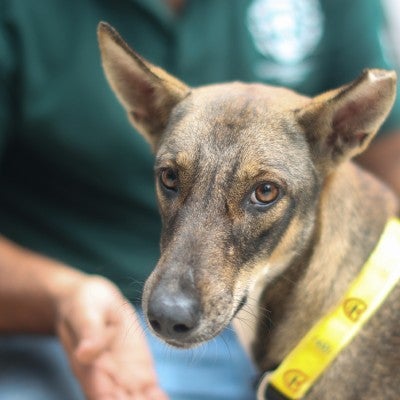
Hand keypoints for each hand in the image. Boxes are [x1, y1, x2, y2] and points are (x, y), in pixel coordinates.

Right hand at [56, 275, 167, 399]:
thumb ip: (88, 332)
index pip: (103, 397)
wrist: (93, 298)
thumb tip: (84, 353)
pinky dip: (157, 398)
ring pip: (137, 399)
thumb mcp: (84, 312)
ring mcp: (124, 375)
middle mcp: (106, 379)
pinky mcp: (139, 367)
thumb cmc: (82, 304)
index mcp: (90, 369)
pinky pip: (150, 388)